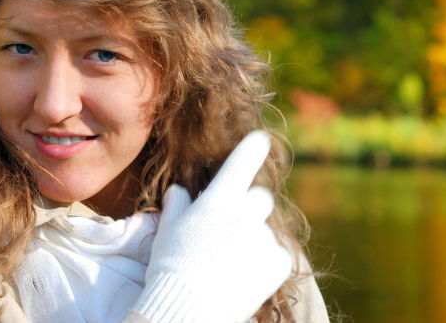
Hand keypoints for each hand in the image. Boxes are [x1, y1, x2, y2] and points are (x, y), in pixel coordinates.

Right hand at [129, 131, 291, 322]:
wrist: (189, 307)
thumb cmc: (170, 265)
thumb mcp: (167, 229)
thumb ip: (177, 205)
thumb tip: (181, 190)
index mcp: (218, 199)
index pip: (241, 162)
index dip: (252, 147)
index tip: (260, 138)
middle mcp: (246, 214)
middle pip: (260, 196)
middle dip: (249, 204)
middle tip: (232, 225)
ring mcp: (264, 238)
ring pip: (266, 228)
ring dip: (254, 236)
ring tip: (231, 260)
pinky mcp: (278, 264)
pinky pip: (277, 253)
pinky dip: (265, 259)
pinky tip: (244, 273)